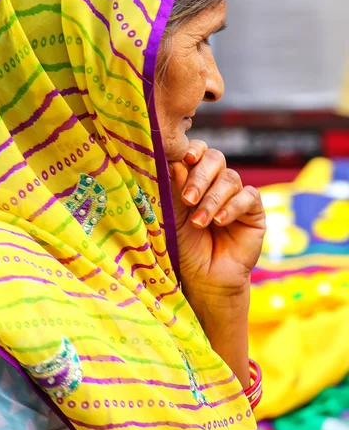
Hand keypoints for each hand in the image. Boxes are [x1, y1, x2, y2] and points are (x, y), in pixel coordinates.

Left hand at [169, 140, 265, 302]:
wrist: (205, 279)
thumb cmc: (185, 247)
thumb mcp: (175, 215)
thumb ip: (176, 188)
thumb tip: (175, 161)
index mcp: (195, 178)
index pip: (198, 152)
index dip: (193, 150)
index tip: (183, 159)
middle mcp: (217, 183)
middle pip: (215, 159)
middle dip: (200, 177)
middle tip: (187, 200)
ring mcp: (236, 196)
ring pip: (230, 178)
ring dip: (213, 200)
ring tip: (200, 223)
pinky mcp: (255, 211)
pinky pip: (248, 196)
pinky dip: (232, 207)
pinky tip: (219, 222)